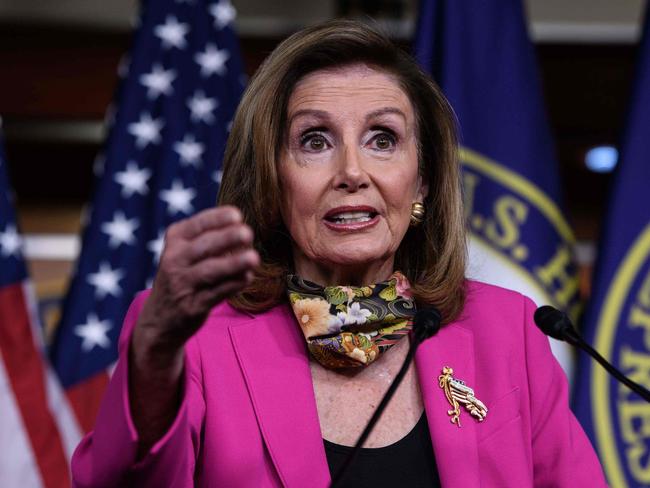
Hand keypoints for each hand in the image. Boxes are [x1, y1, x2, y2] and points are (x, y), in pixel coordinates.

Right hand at [134, 206, 259, 353]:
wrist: (159, 319)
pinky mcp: (192, 307)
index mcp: (175, 240)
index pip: (197, 225)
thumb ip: (210, 238)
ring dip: (234, 264)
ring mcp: (182, 285)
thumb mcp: (184, 251)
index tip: (237, 215)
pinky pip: (216, 293)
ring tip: (254, 258)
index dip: (217, 219)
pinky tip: (248, 277)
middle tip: (248, 233)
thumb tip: (243, 226)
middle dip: (227, 238)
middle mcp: (174, 260)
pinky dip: (234, 284)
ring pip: (210, 271)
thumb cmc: (182, 275)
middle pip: (203, 247)